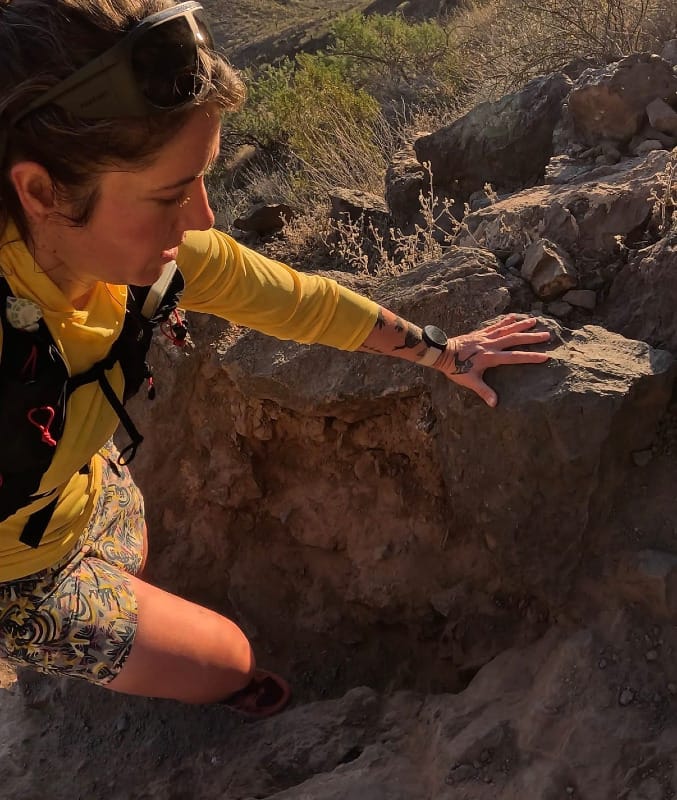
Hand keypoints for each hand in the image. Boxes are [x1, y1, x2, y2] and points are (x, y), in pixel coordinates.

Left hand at [433, 314, 550, 406]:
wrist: (442, 353)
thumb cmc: (455, 368)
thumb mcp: (470, 382)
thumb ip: (484, 391)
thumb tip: (495, 403)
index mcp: (491, 357)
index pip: (515, 357)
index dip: (531, 357)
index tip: (545, 356)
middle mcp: (491, 345)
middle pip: (515, 339)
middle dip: (531, 337)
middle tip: (547, 335)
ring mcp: (486, 337)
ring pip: (507, 329)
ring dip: (521, 325)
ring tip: (535, 320)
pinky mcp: (480, 333)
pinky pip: (495, 326)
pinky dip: (505, 321)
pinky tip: (513, 317)